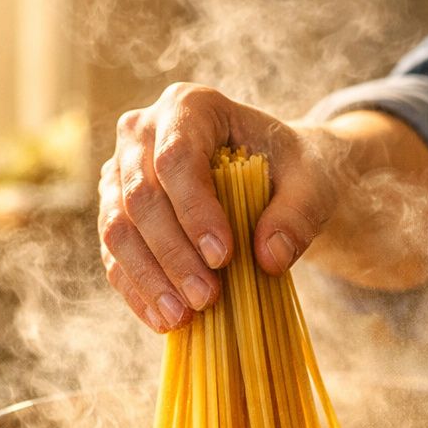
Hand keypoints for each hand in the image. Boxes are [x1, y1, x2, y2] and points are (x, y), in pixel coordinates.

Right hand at [97, 83, 337, 332]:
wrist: (278, 177)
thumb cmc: (295, 171)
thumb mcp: (313, 184)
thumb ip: (297, 215)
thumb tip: (270, 258)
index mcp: (190, 106)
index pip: (177, 158)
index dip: (194, 210)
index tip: (223, 256)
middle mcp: (143, 132)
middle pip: (142, 196)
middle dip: (173, 254)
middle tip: (208, 299)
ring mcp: (122, 172)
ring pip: (117, 228)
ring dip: (148, 277)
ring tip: (183, 317)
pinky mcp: (116, 211)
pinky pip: (114, 255)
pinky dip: (137, 289)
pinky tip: (163, 321)